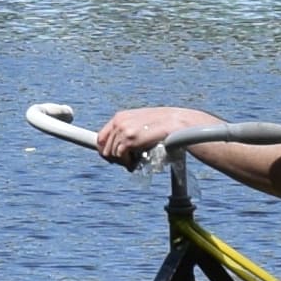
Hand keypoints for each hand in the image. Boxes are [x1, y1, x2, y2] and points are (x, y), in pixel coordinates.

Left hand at [92, 105, 218, 164]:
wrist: (179, 124)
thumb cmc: (163, 128)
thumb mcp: (143, 126)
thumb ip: (129, 133)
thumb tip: (117, 150)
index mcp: (121, 117)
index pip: (101, 138)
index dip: (105, 151)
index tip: (114, 159)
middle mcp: (119, 121)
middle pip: (103, 148)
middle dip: (115, 159)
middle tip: (129, 162)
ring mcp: (123, 129)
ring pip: (111, 154)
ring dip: (123, 161)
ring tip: (137, 161)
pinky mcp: (129, 139)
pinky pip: (120, 157)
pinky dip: (128, 163)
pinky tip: (138, 161)